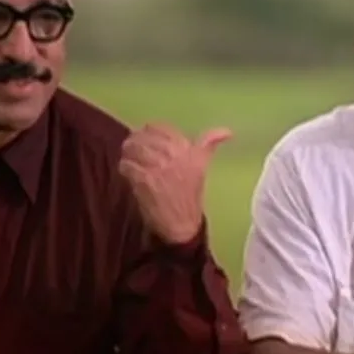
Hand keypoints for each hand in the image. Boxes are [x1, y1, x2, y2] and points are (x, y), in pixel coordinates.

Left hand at [118, 123, 231, 244]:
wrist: (182, 224)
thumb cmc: (190, 195)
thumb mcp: (202, 166)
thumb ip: (210, 144)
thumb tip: (228, 131)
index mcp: (188, 150)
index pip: (160, 128)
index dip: (148, 131)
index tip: (145, 138)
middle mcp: (173, 156)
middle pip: (144, 138)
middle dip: (135, 142)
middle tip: (131, 148)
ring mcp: (157, 167)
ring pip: (133, 149)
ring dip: (128, 154)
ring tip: (130, 159)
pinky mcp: (143, 180)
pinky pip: (127, 165)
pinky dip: (125, 168)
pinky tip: (128, 173)